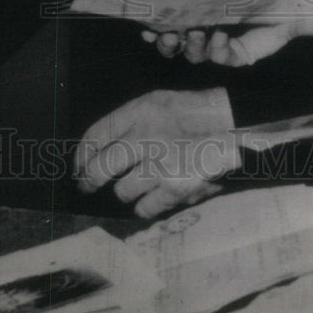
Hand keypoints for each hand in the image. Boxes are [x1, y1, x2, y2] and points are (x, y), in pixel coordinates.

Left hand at [75, 88, 239, 218]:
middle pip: (100, 168)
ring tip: (138, 184)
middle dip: (89, 181)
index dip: (81, 155)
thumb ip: (127, 122)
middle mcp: (147, 137)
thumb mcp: (157, 103)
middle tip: (87, 187)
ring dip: (126, 192)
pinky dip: (146, 206)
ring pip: (122, 192)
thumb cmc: (192, 115)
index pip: (96, 136)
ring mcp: (161, 166)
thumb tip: (94, 152)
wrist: (234, 128)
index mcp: (141, 111)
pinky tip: (154, 195)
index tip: (79, 166)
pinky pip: (144, 208)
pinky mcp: (176, 190)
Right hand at [142, 0, 312, 64]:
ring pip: (196, 56)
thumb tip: (168, 6)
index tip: (146, 31)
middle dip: (169, 44)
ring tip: (199, 33)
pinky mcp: (239, 55)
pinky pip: (220, 59)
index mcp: (200, 10)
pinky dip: (216, 49)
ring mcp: (223, 44)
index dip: (157, 30)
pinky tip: (220, 36)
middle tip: (169, 37)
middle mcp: (208, 28)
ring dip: (193, 46)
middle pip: (179, 46)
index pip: (172, 23)